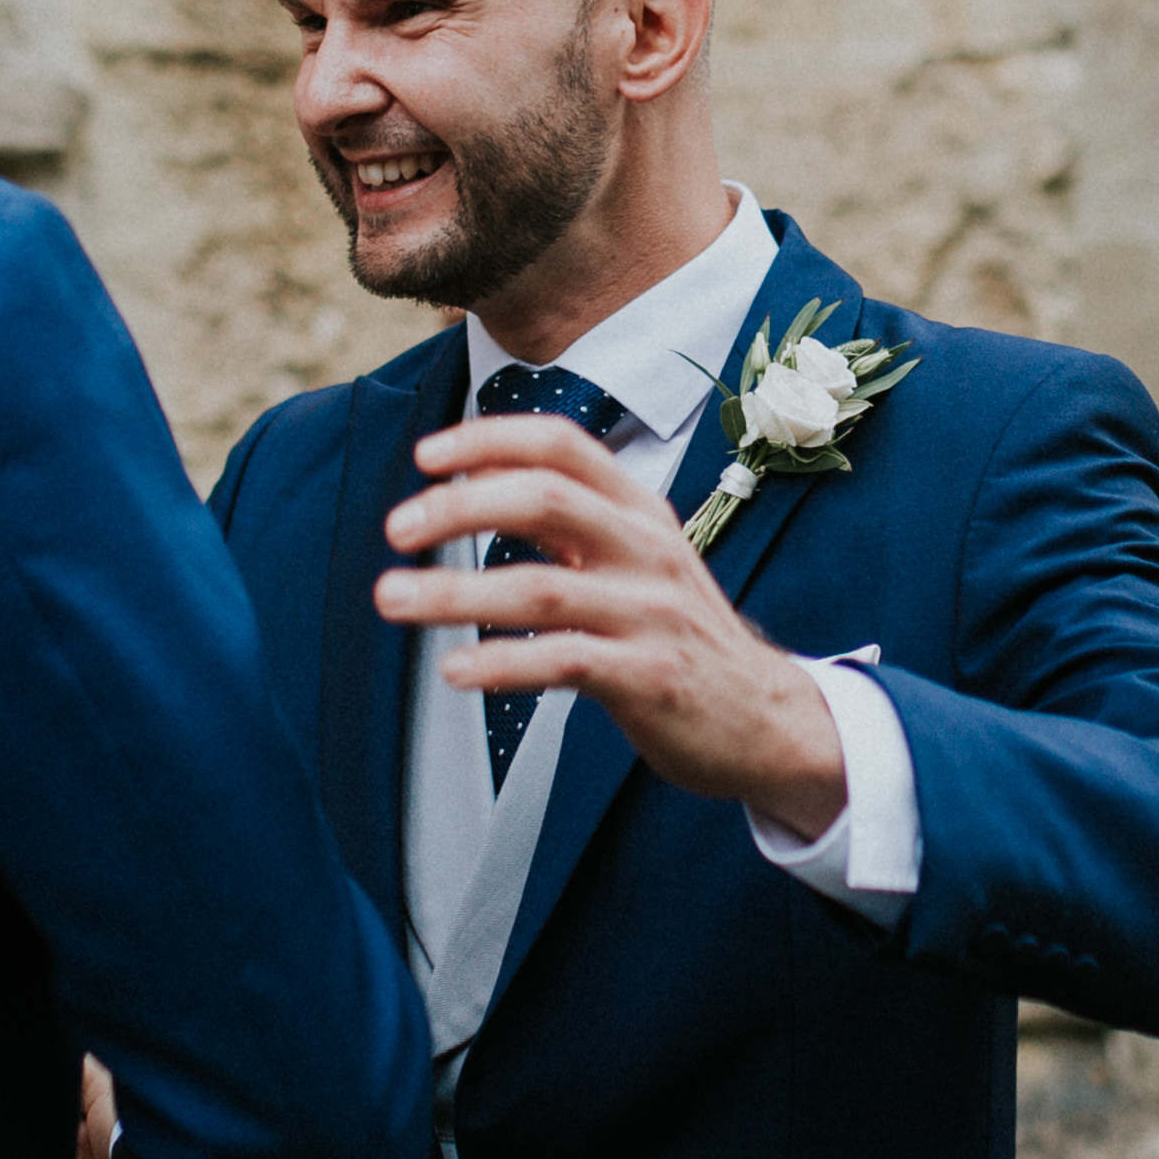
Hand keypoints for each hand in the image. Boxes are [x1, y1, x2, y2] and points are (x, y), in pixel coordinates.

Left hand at [378, 416, 845, 838]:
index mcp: (640, 511)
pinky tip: (454, 671)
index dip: (490, 439)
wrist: (765, 719)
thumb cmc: (681, 636)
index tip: (427, 456)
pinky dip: (501, 663)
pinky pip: (563, 661)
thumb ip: (572, 522)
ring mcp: (652, 613)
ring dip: (455, 591)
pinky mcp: (650, 677)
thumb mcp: (639, 560)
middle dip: (459, 506)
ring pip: (541, 586)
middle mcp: (647, 549)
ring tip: (393, 597)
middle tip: (396, 528)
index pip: (563, 445)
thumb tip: (477, 482)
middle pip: (546, 499)